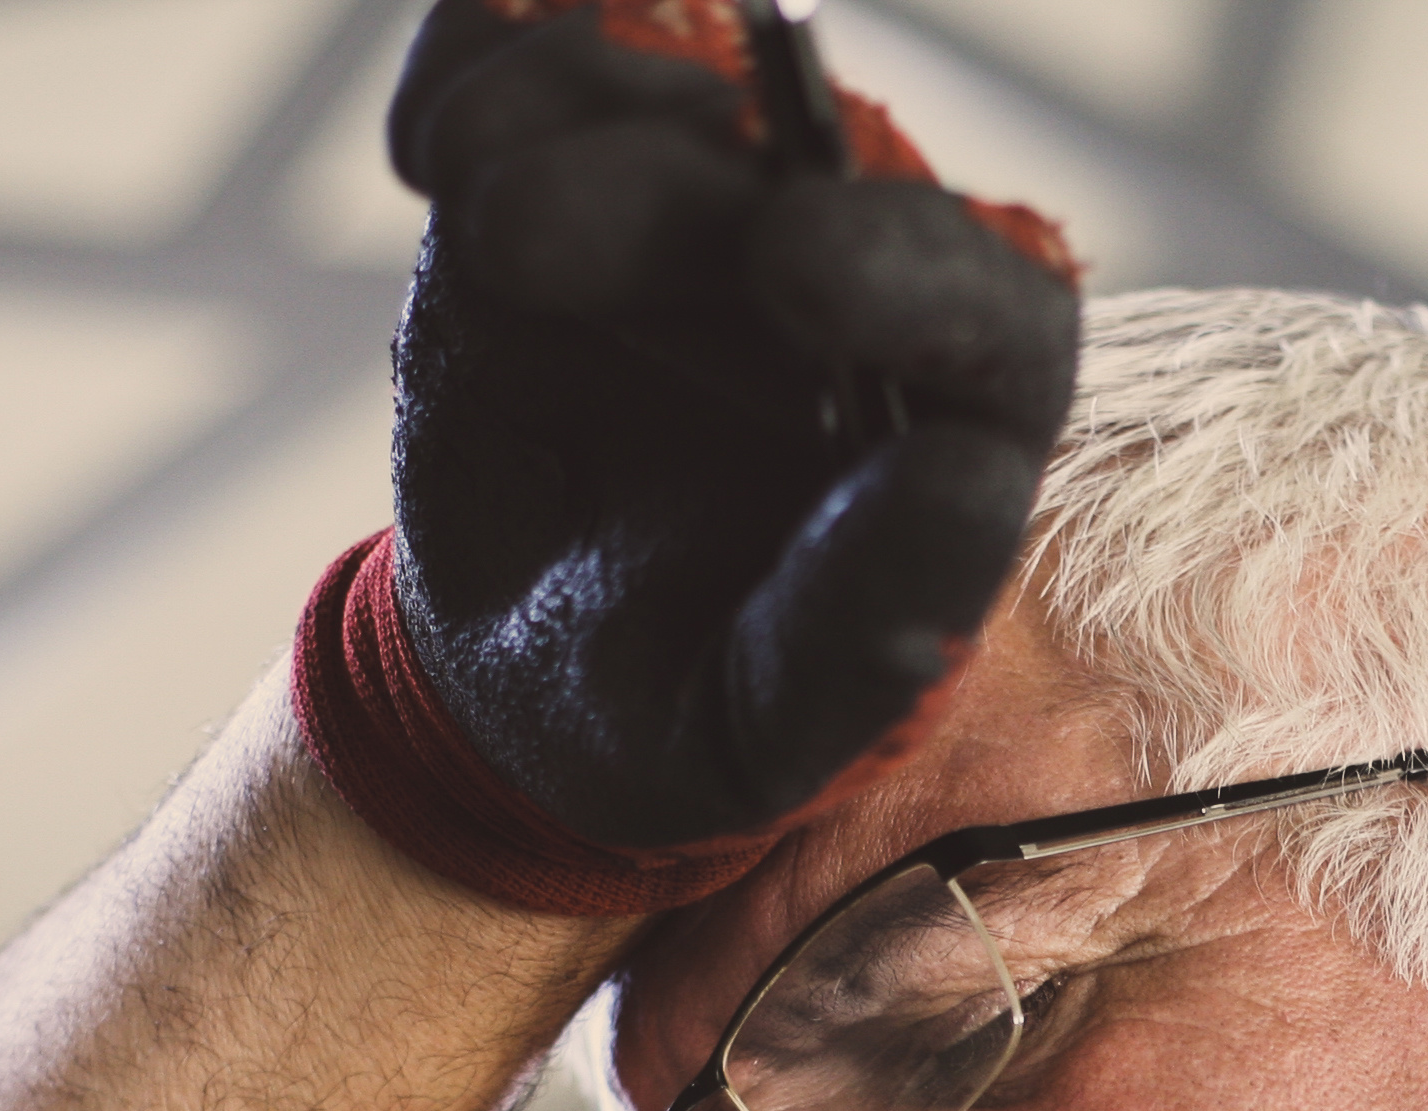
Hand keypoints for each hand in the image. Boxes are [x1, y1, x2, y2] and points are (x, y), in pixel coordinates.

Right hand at [375, 1, 1079, 864]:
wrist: (522, 667)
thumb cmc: (674, 710)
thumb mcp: (759, 723)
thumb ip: (870, 627)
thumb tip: (967, 475)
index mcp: (945, 419)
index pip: (994, 312)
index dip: (911, 264)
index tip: (788, 260)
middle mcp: (853, 282)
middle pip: (803, 160)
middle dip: (658, 187)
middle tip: (509, 245)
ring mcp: (721, 193)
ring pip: (673, 68)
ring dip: (556, 110)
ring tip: (483, 240)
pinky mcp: (593, 142)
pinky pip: (547, 35)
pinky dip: (479, 58)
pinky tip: (432, 162)